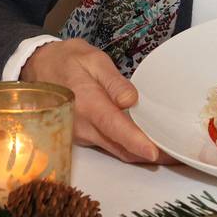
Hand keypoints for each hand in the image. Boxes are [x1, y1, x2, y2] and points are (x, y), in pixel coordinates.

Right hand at [21, 38, 172, 164]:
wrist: (38, 68)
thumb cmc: (69, 60)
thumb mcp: (93, 60)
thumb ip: (113, 81)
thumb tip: (131, 100)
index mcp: (87, 103)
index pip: (114, 127)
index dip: (135, 141)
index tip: (155, 152)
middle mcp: (83, 126)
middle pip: (120, 147)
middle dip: (148, 154)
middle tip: (178, 155)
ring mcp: (81, 135)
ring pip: (115, 151)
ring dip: (140, 154)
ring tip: (170, 153)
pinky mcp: (83, 138)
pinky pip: (109, 147)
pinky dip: (129, 149)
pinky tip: (147, 145)